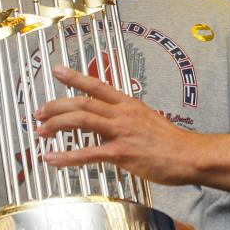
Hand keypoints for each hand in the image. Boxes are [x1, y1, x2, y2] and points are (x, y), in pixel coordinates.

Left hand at [34, 65, 197, 185]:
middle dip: (56, 106)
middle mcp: (122, 114)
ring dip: (57, 124)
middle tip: (39, 112)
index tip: (57, 71)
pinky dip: (66, 156)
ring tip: (41, 131)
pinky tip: (53, 158)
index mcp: (129, 104)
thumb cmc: (172, 142)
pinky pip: (88, 153)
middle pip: (82, 102)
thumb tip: (113, 121)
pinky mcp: (121, 153)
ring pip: (82, 120)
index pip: (97, 85)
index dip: (75, 77)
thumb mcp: (149, 119)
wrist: (190, 156)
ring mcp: (121, 132)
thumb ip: (128, 118)